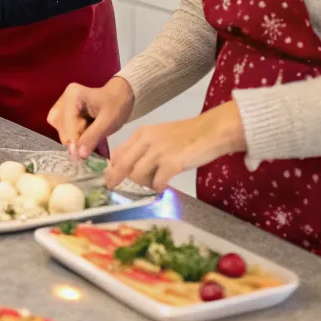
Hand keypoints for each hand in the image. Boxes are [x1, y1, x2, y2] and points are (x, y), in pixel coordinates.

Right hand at [48, 77, 134, 158]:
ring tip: (89, 136)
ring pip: (60, 130)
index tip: (83, 155)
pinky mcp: (64, 112)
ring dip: (73, 139)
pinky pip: (63, 129)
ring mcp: (63, 105)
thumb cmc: (116, 107)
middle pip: (61, 127)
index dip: (74, 141)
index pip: (67, 124)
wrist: (120, 98)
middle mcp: (64, 98)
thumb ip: (92, 138)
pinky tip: (85, 135)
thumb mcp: (107, 122)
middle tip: (90, 142)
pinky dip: (73, 136)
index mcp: (73, 95)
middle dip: (74, 139)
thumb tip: (78, 155)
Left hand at [104, 101, 245, 191]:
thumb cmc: (186, 135)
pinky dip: (158, 187)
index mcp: (142, 133)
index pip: (118, 152)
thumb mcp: (159, 136)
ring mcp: (159, 152)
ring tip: (154, 183)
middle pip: (122, 164)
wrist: (209, 131)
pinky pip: (156, 182)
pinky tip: (164, 185)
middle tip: (113, 188)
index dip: (112, 167)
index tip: (111, 177)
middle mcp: (147, 141)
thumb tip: (129, 167)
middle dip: (115, 178)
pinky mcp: (172, 163)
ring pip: (137, 175)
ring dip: (143, 184)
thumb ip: (144, 148)